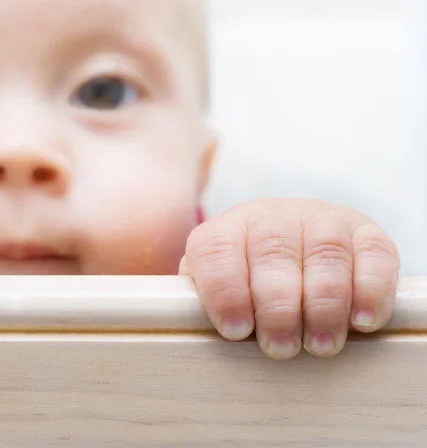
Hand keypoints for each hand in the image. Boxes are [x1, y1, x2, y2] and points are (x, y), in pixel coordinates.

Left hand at [181, 198, 399, 359]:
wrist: (291, 248)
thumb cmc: (247, 287)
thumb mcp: (215, 291)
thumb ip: (203, 306)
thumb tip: (195, 334)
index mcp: (226, 231)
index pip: (216, 251)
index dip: (225, 291)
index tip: (236, 331)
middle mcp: (271, 217)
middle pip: (273, 253)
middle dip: (277, 307)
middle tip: (280, 348)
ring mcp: (320, 219)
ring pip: (324, 254)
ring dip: (323, 304)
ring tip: (320, 345)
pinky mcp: (364, 232)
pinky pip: (374, 254)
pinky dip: (370, 289)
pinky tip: (361, 322)